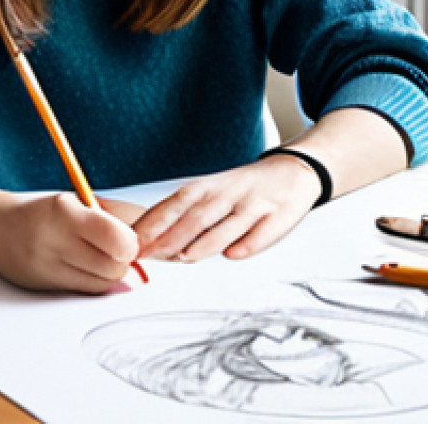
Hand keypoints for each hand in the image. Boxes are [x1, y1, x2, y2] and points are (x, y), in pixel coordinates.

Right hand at [0, 192, 140, 293]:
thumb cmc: (43, 212)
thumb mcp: (74, 203)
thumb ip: (107, 221)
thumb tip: (140, 248)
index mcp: (65, 212)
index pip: (117, 239)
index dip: (130, 243)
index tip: (128, 239)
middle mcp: (54, 241)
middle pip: (113, 267)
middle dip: (123, 261)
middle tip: (116, 249)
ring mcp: (49, 268)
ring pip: (103, 284)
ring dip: (110, 273)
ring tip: (99, 256)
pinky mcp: (46, 288)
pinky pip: (86, 292)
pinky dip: (95, 282)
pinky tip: (87, 267)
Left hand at [133, 157, 321, 262]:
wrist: (292, 170)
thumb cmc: (243, 188)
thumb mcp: (212, 191)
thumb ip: (185, 212)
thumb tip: (150, 238)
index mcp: (208, 187)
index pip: (175, 203)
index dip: (154, 222)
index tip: (134, 241)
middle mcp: (228, 193)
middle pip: (196, 216)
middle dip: (171, 236)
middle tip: (149, 255)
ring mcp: (253, 205)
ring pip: (226, 225)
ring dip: (204, 243)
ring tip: (183, 258)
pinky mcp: (277, 217)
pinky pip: (260, 234)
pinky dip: (246, 245)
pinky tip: (233, 255)